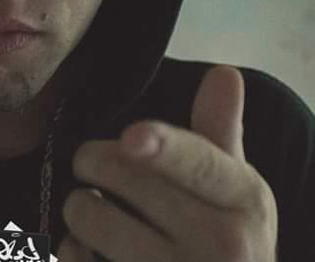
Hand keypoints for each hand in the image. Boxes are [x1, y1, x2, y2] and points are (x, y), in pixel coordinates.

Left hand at [57, 65, 277, 260]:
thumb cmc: (224, 236)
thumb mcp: (233, 186)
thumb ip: (219, 128)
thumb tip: (224, 72)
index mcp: (242, 198)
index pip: (199, 164)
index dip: (163, 148)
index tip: (131, 137)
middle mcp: (222, 245)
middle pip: (128, 179)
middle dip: (91, 161)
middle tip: (90, 163)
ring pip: (91, 219)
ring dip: (79, 209)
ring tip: (96, 212)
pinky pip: (77, 260)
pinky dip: (73, 251)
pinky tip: (95, 253)